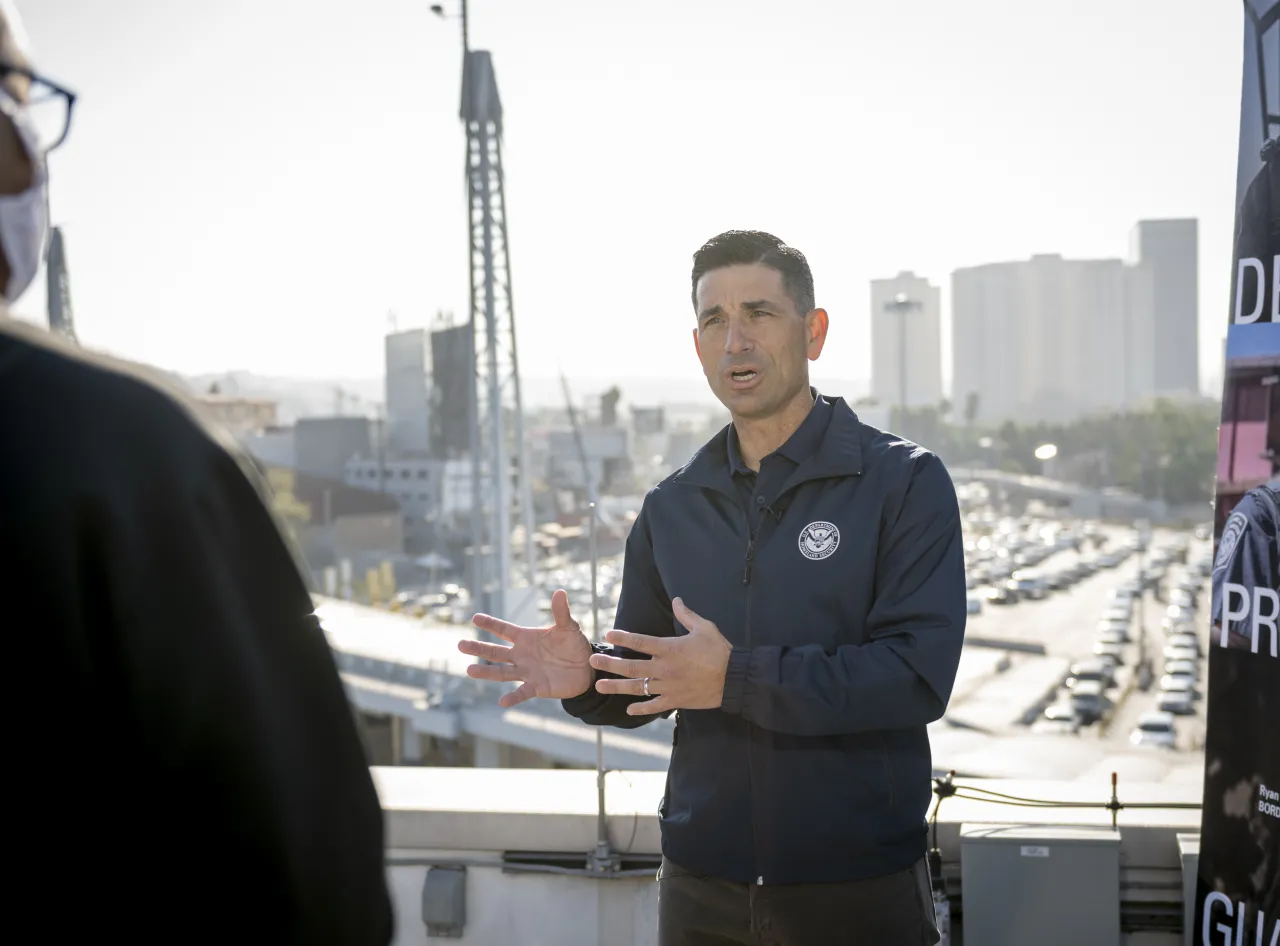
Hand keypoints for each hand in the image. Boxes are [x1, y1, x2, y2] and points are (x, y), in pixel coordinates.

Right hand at [458, 589, 592, 707]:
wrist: (585, 669)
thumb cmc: (574, 645)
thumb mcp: (568, 628)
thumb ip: (561, 613)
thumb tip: (560, 592)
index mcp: (526, 638)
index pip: (504, 630)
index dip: (491, 624)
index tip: (475, 617)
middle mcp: (521, 655)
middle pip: (496, 652)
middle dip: (478, 648)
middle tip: (460, 644)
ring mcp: (526, 672)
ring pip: (502, 672)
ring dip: (486, 672)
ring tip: (470, 670)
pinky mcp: (536, 687)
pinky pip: (522, 692)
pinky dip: (513, 697)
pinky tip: (503, 702)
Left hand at [590, 597, 731, 715]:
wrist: (734, 679)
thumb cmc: (720, 651)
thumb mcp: (704, 628)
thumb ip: (686, 615)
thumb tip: (676, 600)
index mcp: (670, 648)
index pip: (640, 641)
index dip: (623, 637)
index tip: (609, 633)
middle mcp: (664, 668)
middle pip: (631, 666)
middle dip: (609, 663)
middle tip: (592, 660)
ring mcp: (668, 687)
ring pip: (637, 687)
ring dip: (616, 687)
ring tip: (599, 686)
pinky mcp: (676, 701)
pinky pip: (654, 706)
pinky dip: (641, 709)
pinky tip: (628, 710)